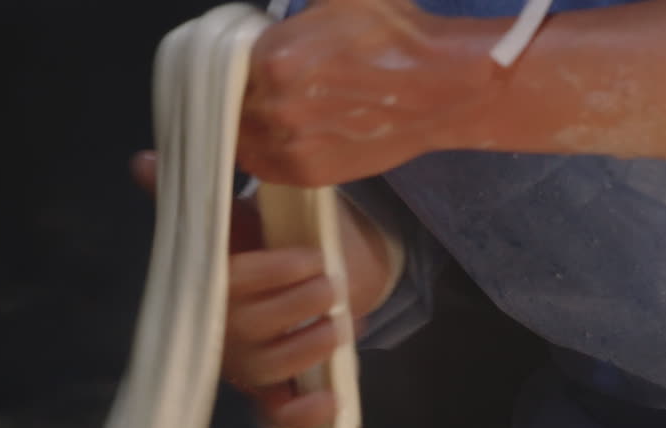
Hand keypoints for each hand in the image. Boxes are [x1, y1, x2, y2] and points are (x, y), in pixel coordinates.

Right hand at [131, 150, 395, 427]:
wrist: (295, 280)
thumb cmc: (259, 248)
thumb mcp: (234, 219)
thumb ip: (196, 195)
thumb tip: (140, 160)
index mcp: (211, 285)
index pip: (231, 282)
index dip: (271, 273)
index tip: (310, 257)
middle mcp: (218, 330)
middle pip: (249, 330)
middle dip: (297, 306)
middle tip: (332, 284)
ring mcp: (242, 366)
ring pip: (266, 371)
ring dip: (308, 349)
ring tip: (339, 326)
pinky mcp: (265, 394)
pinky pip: (274, 417)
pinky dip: (302, 415)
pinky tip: (333, 399)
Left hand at [239, 0, 495, 186]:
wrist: (440, 86)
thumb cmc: (395, 36)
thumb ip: (297, 5)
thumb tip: (283, 11)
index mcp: (272, 59)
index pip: (224, 69)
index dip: (234, 67)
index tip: (246, 66)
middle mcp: (276, 107)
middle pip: (231, 106)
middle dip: (244, 96)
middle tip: (263, 89)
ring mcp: (292, 146)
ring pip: (244, 139)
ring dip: (251, 127)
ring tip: (271, 115)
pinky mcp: (310, 174)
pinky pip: (264, 168)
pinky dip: (266, 153)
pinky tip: (281, 137)